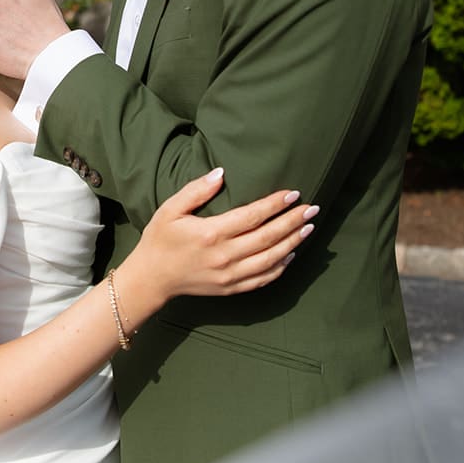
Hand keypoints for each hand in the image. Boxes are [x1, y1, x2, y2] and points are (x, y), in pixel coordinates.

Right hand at [129, 170, 317, 309]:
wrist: (151, 278)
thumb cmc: (160, 239)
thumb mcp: (170, 209)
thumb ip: (196, 191)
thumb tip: (221, 174)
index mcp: (211, 233)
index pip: (253, 216)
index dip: (275, 204)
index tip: (293, 193)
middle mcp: (224, 256)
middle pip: (268, 237)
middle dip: (293, 221)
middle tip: (312, 209)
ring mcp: (229, 275)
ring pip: (271, 259)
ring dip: (293, 243)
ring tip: (308, 228)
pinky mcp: (230, 288)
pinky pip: (263, 279)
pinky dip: (280, 267)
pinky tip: (291, 254)